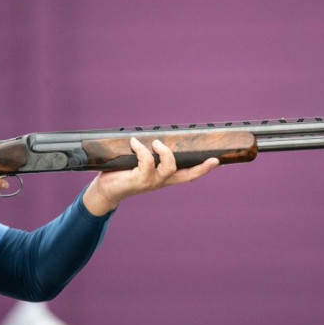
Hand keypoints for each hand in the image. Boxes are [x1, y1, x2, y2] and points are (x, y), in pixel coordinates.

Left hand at [82, 137, 218, 215]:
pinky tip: (134, 142)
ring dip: (164, 151)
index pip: (188, 174)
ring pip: (168, 167)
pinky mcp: (139, 180)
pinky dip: (141, 148)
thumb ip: (149, 153)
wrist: (105, 191)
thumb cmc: (122, 173)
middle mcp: (161, 182)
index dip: (203, 169)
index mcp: (164, 178)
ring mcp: (151, 182)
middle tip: (212, 159)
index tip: (218, 161)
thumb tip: (155, 133)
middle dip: (200, 167)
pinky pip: (146, 161)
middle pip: (186, 175)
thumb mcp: (139, 163)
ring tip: (156, 143)